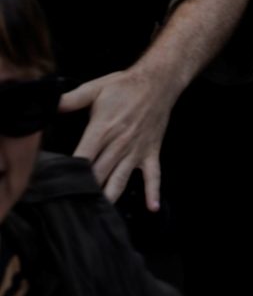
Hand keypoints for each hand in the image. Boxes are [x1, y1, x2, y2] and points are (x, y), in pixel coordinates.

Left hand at [61, 66, 178, 206]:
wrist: (159, 82)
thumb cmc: (125, 86)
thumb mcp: (96, 88)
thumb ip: (71, 99)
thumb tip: (49, 104)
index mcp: (103, 129)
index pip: (83, 157)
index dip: (71, 173)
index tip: (59, 187)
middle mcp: (119, 143)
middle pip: (98, 174)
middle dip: (85, 191)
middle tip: (72, 208)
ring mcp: (136, 151)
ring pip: (120, 180)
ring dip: (109, 197)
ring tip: (97, 214)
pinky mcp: (150, 152)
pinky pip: (153, 175)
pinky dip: (153, 191)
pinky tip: (152, 208)